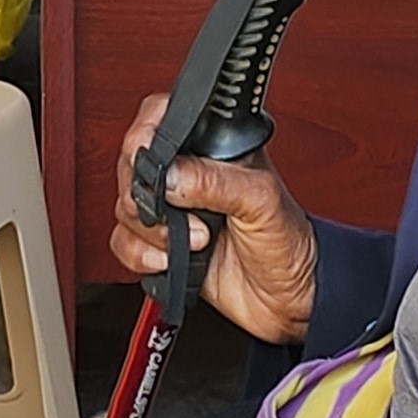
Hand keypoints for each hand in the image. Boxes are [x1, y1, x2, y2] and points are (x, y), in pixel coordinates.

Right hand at [109, 88, 319, 344]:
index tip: (149, 158)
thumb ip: (214, 180)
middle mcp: (188, 174)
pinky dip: (141, 255)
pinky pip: (125, 243)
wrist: (291, 300)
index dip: (146, 132)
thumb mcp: (259, 200)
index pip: (161, 117)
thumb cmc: (290, 242)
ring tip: (195, 238)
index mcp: (213, 146)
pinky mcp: (162, 247)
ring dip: (151, 229)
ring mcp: (173, 211)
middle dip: (146, 192)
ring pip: (125, 205)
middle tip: (177, 209)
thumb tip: (169, 175)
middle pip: (133, 163)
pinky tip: (172, 260)